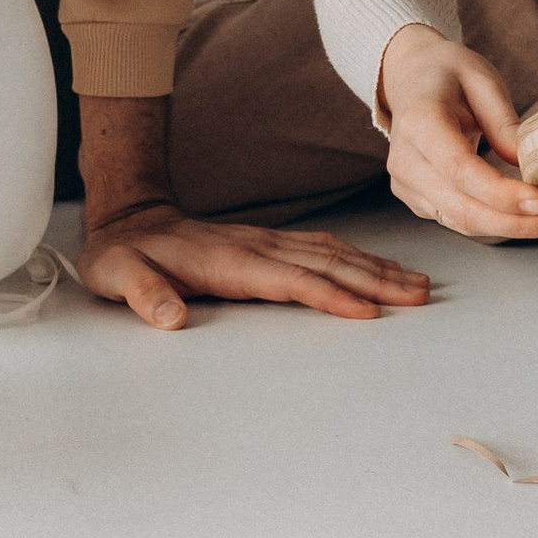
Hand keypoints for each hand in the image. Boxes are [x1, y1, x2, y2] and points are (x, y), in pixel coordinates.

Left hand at [77, 201, 429, 329]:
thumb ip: (143, 296)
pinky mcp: (266, 245)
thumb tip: (168, 318)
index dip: (330, 296)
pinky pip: (321, 249)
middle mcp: (256, 248)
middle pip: (328, 263)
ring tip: (415, 283)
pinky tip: (376, 268)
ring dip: (376, 268)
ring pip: (332, 253)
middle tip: (419, 296)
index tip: (368, 312)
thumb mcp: (117, 275)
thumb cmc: (121, 255)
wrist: (126, 219)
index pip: (292, 280)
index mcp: (229, 262)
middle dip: (376, 281)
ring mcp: (264, 243)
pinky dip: (355, 258)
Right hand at [378, 27, 537, 243]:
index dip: (504, 194)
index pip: (461, 171)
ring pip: (464, 222)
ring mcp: (407, 184)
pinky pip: (461, 220)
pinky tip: (532, 219)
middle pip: (463, 208)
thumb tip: (534, 168)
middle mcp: (406, 161)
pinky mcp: (417, 199)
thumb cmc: (448, 73)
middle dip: (519, 221)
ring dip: (514, 228)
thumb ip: (505, 124)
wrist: (410, 77)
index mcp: (419, 123)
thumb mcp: (482, 80)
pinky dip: (499, 224)